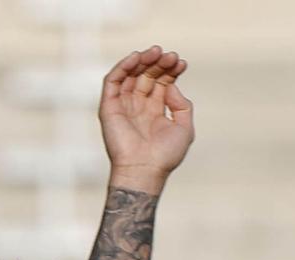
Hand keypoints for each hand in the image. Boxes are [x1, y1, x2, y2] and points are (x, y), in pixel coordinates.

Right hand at [99, 45, 193, 189]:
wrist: (144, 172)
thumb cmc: (165, 156)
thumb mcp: (184, 129)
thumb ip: (182, 105)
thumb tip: (171, 86)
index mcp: (155, 110)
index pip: (161, 81)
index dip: (171, 70)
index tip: (181, 63)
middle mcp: (138, 106)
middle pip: (147, 74)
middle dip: (159, 63)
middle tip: (170, 55)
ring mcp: (123, 105)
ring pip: (130, 73)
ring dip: (143, 60)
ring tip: (157, 52)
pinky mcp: (109, 107)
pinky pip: (113, 80)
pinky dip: (123, 66)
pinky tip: (136, 58)